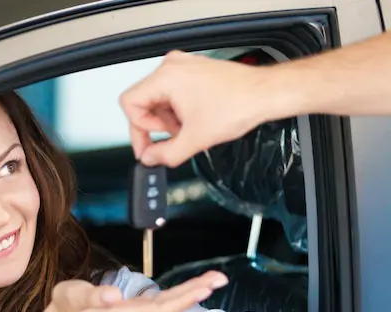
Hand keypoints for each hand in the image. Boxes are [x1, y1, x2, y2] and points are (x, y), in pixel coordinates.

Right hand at [46, 270, 227, 311]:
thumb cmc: (66, 309)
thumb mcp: (72, 297)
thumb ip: (93, 296)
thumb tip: (114, 295)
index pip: (160, 309)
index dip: (183, 298)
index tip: (204, 287)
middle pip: (171, 308)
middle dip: (196, 292)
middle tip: (219, 278)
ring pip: (169, 307)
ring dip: (191, 294)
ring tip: (212, 280)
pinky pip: (163, 306)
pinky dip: (179, 297)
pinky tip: (192, 290)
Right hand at [119, 50, 275, 166]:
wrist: (266, 94)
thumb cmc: (239, 104)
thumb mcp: (195, 139)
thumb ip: (165, 154)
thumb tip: (149, 159)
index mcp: (166, 77)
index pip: (130, 104)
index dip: (137, 130)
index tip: (147, 147)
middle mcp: (172, 67)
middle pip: (143, 102)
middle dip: (156, 126)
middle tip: (171, 139)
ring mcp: (183, 67)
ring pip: (157, 100)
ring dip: (168, 120)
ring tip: (187, 129)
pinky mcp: (193, 71)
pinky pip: (172, 94)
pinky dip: (178, 111)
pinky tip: (193, 120)